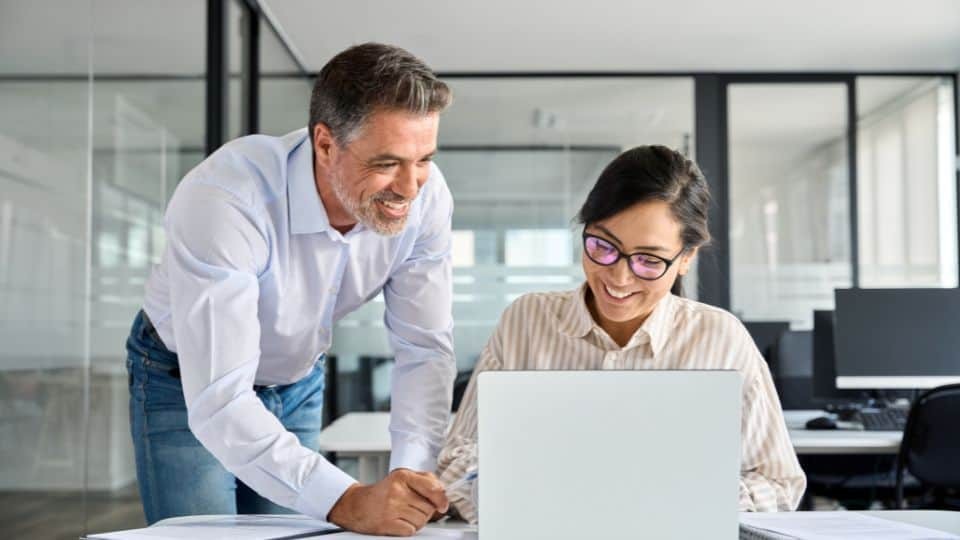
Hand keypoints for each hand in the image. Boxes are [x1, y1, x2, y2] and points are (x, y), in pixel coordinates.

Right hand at [327, 469, 448, 535]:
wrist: (357, 505)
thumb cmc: (383, 492)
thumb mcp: (403, 478)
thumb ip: (425, 480)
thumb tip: (443, 493)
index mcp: (402, 476)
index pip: (432, 488)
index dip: (441, 499)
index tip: (443, 505)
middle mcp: (397, 491)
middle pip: (428, 508)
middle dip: (425, 511)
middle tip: (412, 507)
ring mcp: (391, 507)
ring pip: (421, 520)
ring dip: (417, 521)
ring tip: (404, 514)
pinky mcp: (387, 523)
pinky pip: (411, 530)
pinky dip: (408, 529)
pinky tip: (399, 522)